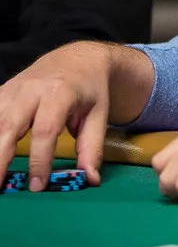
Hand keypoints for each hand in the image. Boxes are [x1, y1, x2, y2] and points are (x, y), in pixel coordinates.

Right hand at [0, 42, 113, 191]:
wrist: (77, 59)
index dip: (39, 160)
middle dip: (0, 158)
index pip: (45, 130)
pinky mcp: (3, 92)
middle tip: (0, 187)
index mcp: (60, 92)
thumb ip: (92, 147)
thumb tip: (90, 179)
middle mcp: (31, 89)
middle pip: (9, 125)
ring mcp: (13, 89)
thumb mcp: (98, 115)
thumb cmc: (89, 89)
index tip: (37, 185)